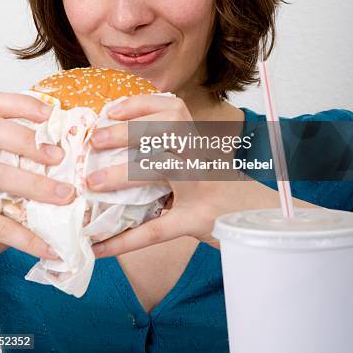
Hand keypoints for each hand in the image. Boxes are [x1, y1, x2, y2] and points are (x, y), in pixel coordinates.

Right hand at [0, 92, 76, 263]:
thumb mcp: (12, 172)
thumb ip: (35, 161)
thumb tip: (84, 159)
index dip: (23, 104)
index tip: (53, 114)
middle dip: (29, 141)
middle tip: (62, 156)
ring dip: (35, 185)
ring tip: (67, 196)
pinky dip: (26, 237)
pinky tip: (51, 247)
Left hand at [86, 94, 249, 256]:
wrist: (259, 216)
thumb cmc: (221, 187)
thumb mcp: (200, 160)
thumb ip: (170, 151)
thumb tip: (115, 149)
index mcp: (197, 142)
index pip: (172, 108)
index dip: (140, 105)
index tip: (111, 111)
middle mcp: (200, 158)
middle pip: (166, 131)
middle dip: (126, 132)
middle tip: (95, 141)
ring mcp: (200, 189)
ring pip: (162, 169)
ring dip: (123, 173)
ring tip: (93, 183)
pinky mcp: (197, 221)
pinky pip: (158, 230)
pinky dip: (125, 240)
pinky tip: (99, 247)